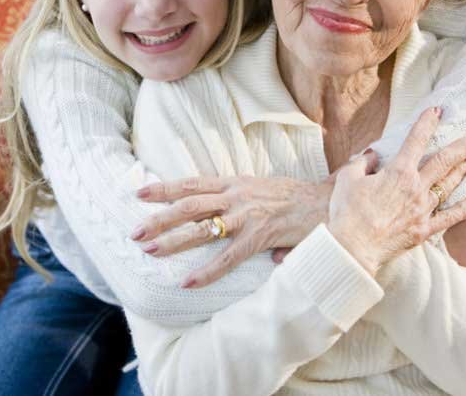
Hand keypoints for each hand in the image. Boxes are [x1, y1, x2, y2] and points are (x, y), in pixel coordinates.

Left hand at [134, 175, 332, 287]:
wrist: (332, 202)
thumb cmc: (297, 199)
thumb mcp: (263, 191)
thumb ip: (243, 205)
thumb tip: (224, 222)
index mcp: (234, 183)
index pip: (191, 183)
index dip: (164, 188)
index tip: (138, 192)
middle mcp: (236, 195)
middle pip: (188, 204)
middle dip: (158, 218)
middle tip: (133, 232)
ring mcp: (247, 215)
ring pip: (201, 228)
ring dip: (172, 241)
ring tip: (149, 252)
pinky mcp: (261, 236)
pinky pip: (227, 257)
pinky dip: (206, 271)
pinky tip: (187, 283)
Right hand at [327, 108, 465, 275]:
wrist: (353, 246)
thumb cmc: (347, 212)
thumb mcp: (347, 179)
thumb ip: (362, 163)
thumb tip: (372, 156)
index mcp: (397, 172)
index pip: (415, 141)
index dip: (427, 123)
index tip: (437, 111)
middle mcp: (415, 188)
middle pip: (444, 162)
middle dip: (461, 148)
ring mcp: (423, 209)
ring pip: (450, 185)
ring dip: (463, 171)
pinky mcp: (425, 230)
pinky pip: (450, 217)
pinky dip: (465, 208)